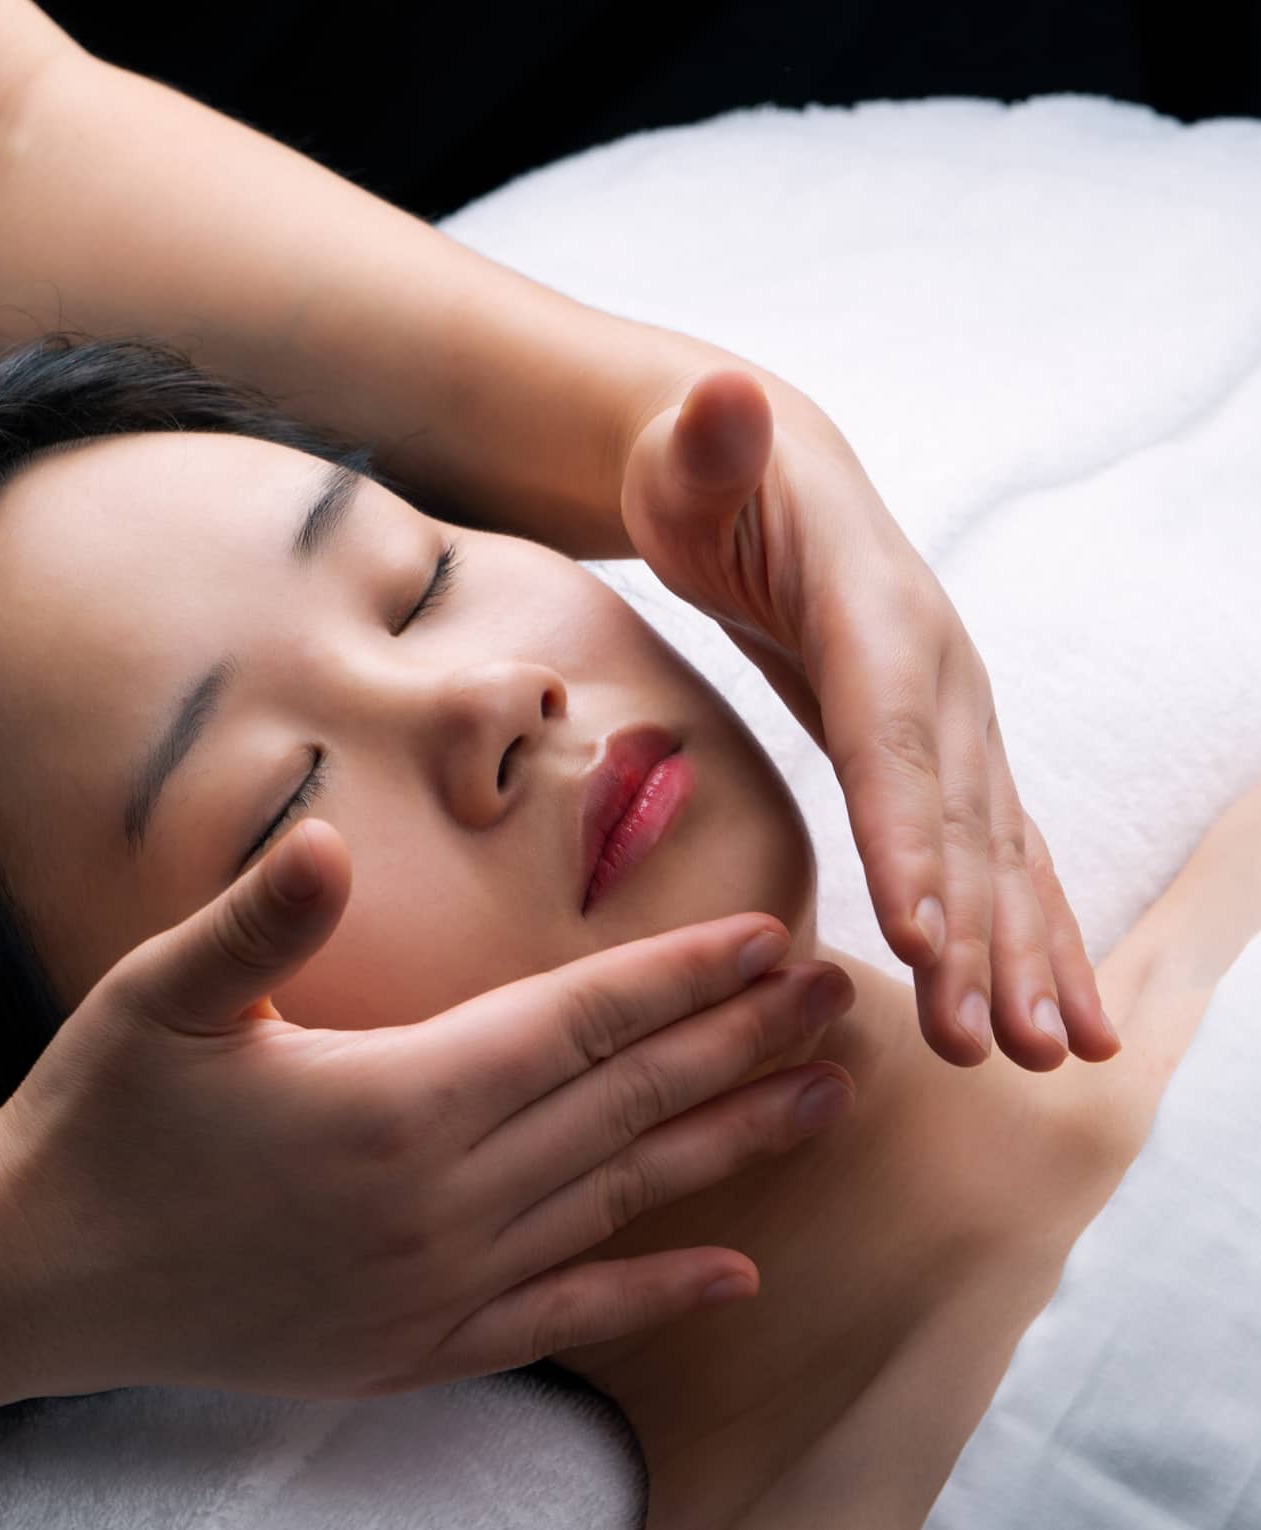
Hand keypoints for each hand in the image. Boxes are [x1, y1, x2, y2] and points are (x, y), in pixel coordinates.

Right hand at [0, 817, 854, 1406]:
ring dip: (728, 1146)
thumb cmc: (101, 1119)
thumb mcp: (162, 997)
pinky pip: (567, 1314)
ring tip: (820, 1100)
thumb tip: (334, 843)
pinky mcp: (419, 1345)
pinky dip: (656, 1292)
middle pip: (625, 1105)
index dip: (680, 979)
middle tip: (839, 1003)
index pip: (578, 1024)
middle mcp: (441, 1200)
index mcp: (395, 1101)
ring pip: (620, 1200)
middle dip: (736, 1043)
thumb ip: (260, 920)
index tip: (771, 941)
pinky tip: (738, 1275)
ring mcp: (439, 1284)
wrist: (37, 1277)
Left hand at [618, 366, 1119, 1071]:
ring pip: (998, 848)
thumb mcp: (690, 454)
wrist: (773, 481)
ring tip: (1047, 1054)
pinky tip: (1056, 1008)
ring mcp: (952, 715)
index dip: (905, 828)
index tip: (915, 931)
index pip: (887, 729)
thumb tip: (722, 395)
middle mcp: (936, 669)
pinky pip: (996, 852)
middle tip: (986, 1042)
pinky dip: (1027, 929)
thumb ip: (709, 444)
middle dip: (975, 930)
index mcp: (872, 606)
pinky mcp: (944, 754)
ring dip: (1024, 951)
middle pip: (958, 812)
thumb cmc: (708, 478)